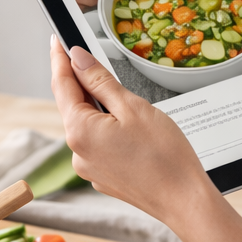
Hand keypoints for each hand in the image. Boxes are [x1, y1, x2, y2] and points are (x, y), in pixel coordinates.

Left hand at [48, 35, 215, 221]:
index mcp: (80, 130)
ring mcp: (89, 167)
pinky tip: (130, 129)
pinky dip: (108, 130)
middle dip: (82, 83)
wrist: (183, 201)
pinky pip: (98, 144)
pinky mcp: (102, 176)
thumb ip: (100, 81)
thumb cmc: (164, 157)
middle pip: (73, 105)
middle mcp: (77, 152)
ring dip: (98, 108)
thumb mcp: (132, 107)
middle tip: (92, 60)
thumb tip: (77, 59)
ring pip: (87, 125)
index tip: (58, 40)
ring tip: (125, 101)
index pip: (61, 84)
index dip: (60, 59)